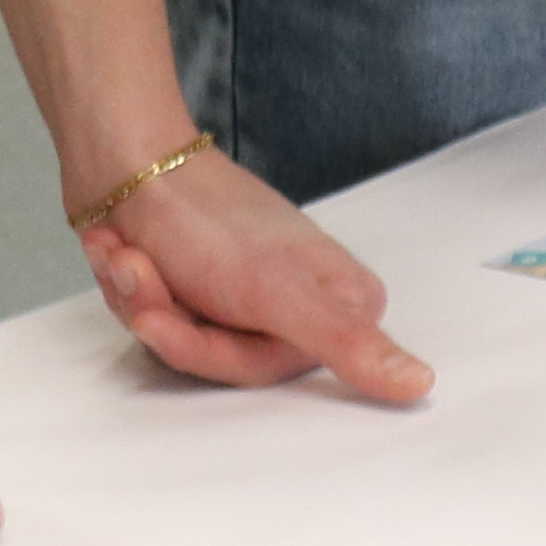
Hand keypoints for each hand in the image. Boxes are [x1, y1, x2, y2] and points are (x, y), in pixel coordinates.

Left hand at [84, 148, 434, 400]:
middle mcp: (295, 299)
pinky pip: (158, 317)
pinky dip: (130, 284)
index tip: (172, 317)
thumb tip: (422, 385)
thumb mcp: (281, 293)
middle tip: (142, 271)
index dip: (207, 348)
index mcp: (335, 302)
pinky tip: (123, 249)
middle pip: (220, 358)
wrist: (129, 160)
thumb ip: (350, 344)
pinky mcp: (202, 282)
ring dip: (140, 295)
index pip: (265, 370)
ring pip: (182, 338)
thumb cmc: (205, 216)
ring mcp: (245, 292)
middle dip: (165, 316)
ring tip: (130, 252)